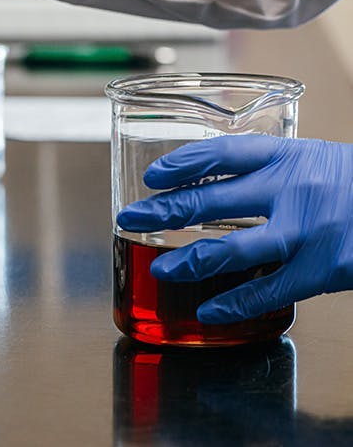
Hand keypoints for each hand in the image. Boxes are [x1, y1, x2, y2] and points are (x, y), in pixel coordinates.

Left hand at [116, 135, 352, 323]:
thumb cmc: (352, 182)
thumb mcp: (312, 159)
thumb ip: (267, 168)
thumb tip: (211, 176)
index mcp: (288, 155)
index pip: (221, 152)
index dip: (181, 163)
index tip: (153, 176)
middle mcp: (291, 188)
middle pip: (211, 197)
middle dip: (164, 209)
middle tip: (131, 216)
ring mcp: (305, 231)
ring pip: (232, 247)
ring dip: (189, 260)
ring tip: (159, 268)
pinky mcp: (322, 270)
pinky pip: (267, 291)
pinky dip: (233, 303)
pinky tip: (207, 309)